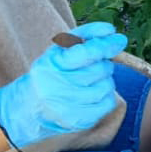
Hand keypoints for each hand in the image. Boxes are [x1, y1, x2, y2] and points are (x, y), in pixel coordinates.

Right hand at [0, 22, 125, 148]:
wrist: (32, 107)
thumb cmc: (51, 72)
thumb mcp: (60, 50)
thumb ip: (84, 36)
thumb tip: (111, 31)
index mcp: (52, 65)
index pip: (85, 52)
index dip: (105, 45)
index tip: (119, 39)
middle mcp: (58, 86)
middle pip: (99, 69)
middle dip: (103, 64)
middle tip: (95, 65)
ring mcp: (68, 106)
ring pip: (106, 86)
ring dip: (105, 80)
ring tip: (91, 80)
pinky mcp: (79, 121)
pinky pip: (108, 103)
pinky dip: (106, 96)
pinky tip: (93, 94)